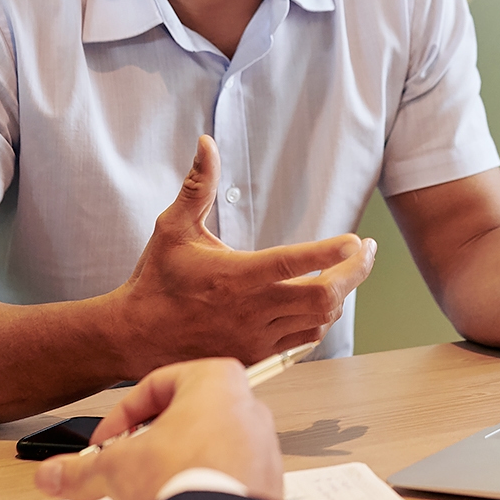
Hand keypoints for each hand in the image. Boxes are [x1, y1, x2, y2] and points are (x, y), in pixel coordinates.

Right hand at [34, 358, 282, 499]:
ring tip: (148, 491)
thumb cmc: (185, 481)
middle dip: (148, 443)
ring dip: (174, 466)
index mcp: (217, 381)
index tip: (105, 441)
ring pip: (207, 448)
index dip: (121, 415)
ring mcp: (262, 447)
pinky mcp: (266, 484)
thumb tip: (53, 474)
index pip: (157, 384)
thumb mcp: (116, 468)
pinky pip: (227, 478)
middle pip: (184, 418)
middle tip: (124, 465)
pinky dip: (201, 488)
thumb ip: (81, 468)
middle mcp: (248, 408)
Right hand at [107, 135, 376, 374]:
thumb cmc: (156, 280)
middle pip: (324, 298)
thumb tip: (206, 143)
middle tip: (366, 254)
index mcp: (237, 276)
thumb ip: (198, 186)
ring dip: (339, 297)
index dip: (333, 252)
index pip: (297, 263)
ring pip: (318, 322)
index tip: (356, 240)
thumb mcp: (173, 227)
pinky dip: (319, 321)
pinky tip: (322, 302)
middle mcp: (251, 310)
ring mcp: (255, 337)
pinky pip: (302, 341)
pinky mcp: (255, 356)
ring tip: (349, 273)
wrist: (133, 337)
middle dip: (355, 274)